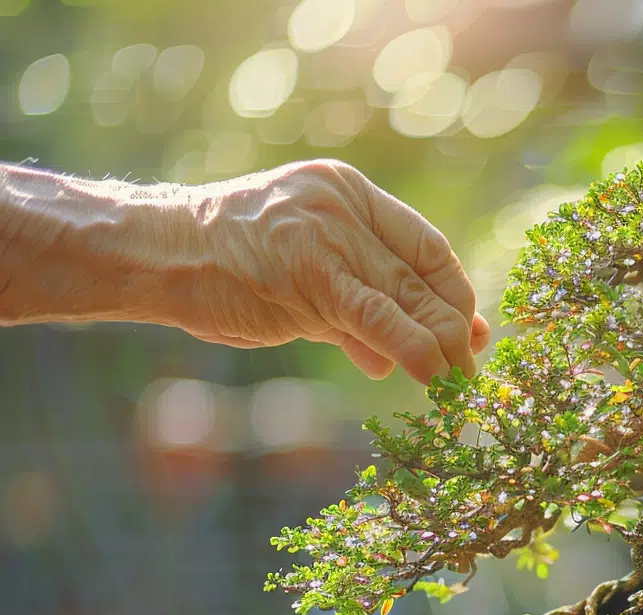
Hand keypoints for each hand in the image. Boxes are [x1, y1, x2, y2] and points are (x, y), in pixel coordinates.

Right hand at [170, 159, 488, 381]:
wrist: (162, 255)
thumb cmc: (229, 266)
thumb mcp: (305, 275)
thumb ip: (358, 308)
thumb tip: (405, 358)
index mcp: (350, 193)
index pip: (427, 247)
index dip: (456, 295)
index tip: (470, 333)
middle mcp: (347, 206)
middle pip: (425, 274)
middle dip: (456, 327)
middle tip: (469, 369)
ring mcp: (330, 236)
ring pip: (409, 297)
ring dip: (443, 346)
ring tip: (455, 383)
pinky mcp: (314, 275)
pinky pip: (380, 318)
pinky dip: (415, 351)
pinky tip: (431, 377)